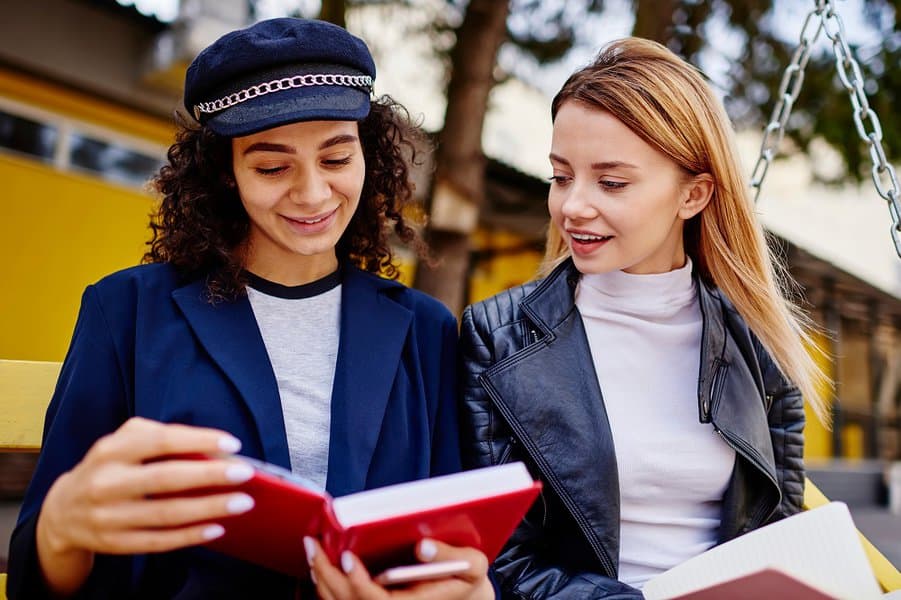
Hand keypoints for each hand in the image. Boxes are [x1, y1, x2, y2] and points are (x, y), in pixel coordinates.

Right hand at [36, 417, 255, 594]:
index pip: (160, 441)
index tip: (233, 444)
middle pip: (165, 479)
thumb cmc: (109, 466)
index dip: (198, 441)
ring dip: (208, 509)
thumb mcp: (123, 441)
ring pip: (166, 515)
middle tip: (246, 474)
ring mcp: (108, 517)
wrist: (62, 510)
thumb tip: (211, 448)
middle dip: (210, 476)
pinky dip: (190, 536)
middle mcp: (106, 483)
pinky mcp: (114, 543)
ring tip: (242, 502)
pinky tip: (217, 529)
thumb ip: (161, 436)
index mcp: (111, 450)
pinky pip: (158, 541)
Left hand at [306, 537, 493, 599]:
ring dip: (320, 579)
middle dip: (325, 574)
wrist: (465, 594)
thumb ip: (451, 557)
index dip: (356, 581)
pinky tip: (319, 564)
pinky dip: (325, 584)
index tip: (347, 556)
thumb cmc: (467, 577)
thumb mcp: (472, 565)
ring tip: (312, 550)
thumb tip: (422, 547)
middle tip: (312, 545)